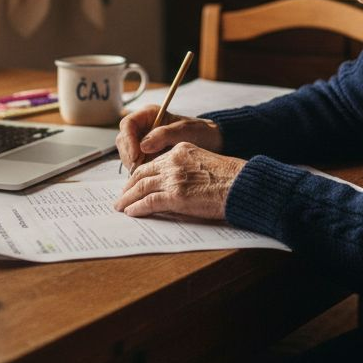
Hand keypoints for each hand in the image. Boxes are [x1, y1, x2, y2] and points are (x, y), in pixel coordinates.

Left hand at [114, 142, 244, 219]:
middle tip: (122, 195)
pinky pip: (148, 202)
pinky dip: (137, 207)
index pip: (153, 162)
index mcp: (181, 150)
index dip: (141, 174)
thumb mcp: (205, 162)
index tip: (135, 183)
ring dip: (127, 198)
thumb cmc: (230, 177)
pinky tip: (131, 212)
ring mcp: (173, 178)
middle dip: (129, 186)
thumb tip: (178, 183)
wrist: (241, 185)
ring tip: (121, 206)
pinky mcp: (175, 195)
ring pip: (141, 187)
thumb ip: (188, 167)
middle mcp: (173, 161)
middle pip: (142, 173)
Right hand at [116, 105, 222, 171]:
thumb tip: (143, 145)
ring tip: (149, 171)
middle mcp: (143, 128)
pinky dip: (140, 171)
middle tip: (139, 168)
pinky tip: (151, 176)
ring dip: (134, 164)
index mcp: (149, 115)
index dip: (128, 140)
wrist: (212, 144)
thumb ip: (164, 134)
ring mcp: (143, 143)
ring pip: (127, 154)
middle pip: (123, 140)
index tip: (135, 155)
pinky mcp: (147, 157)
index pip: (127, 124)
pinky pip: (136, 164)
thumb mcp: (185, 131)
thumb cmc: (201, 133)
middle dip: (129, 155)